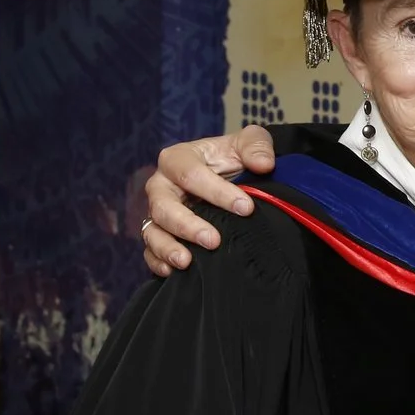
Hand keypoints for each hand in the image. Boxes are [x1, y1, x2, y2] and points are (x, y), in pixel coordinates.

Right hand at [141, 128, 276, 277]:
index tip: (245, 208)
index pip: (190, 175)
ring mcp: (158, 212)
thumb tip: (263, 164)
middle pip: (164, 206)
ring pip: (153, 230)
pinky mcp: (160, 233)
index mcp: (178, 159)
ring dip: (168, 247)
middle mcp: (161, 186)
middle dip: (187, 225)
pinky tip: (173, 272)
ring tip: (186, 262)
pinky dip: (158, 261)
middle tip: (213, 241)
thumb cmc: (235, 157)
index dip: (217, 192)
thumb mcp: (249, 142)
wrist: (233, 176)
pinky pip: (151, 250)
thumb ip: (256, 146)